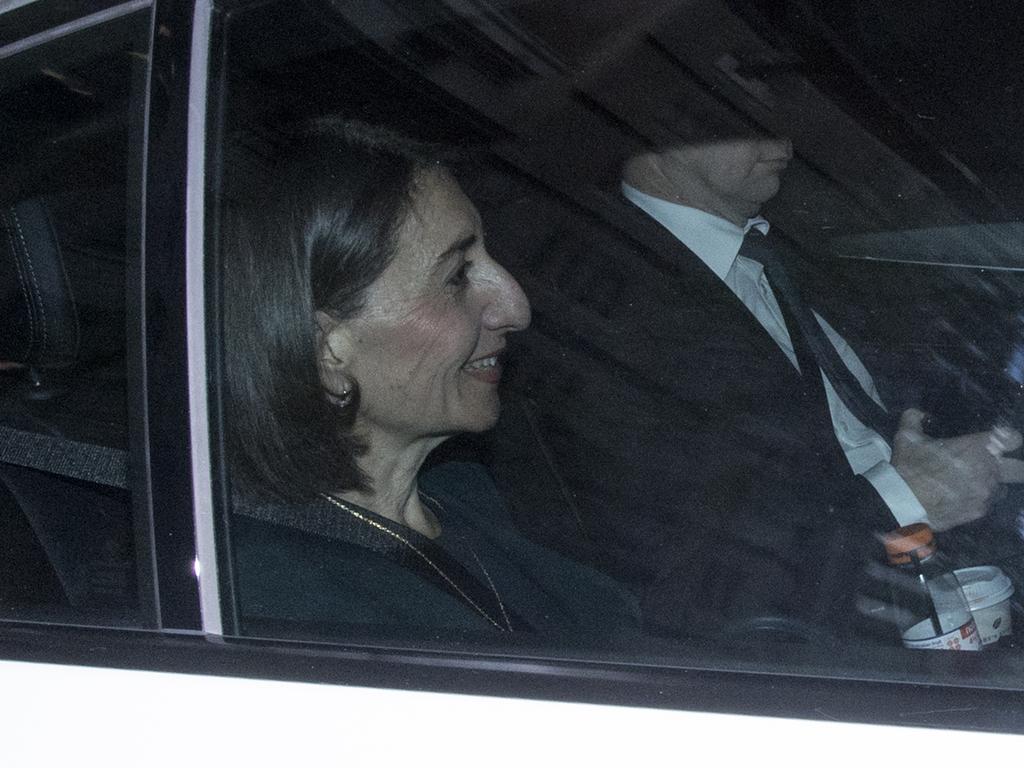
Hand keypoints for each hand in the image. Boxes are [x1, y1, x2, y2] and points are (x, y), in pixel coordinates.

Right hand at [891, 408, 1023, 530]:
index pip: (1013, 439)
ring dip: (992, 485)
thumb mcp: (906, 437)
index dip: (1008, 438)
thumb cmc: (910, 467)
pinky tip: (961, 499)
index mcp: (978, 447)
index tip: (999, 440)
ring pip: (1003, 488)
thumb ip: (914, 418)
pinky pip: (986, 504)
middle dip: (1014, 467)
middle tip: (998, 465)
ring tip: (973, 485)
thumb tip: (920, 413)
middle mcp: (990, 470)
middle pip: (1020, 469)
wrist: (904, 503)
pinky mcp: (979, 512)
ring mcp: (987, 494)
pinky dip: (977, 501)